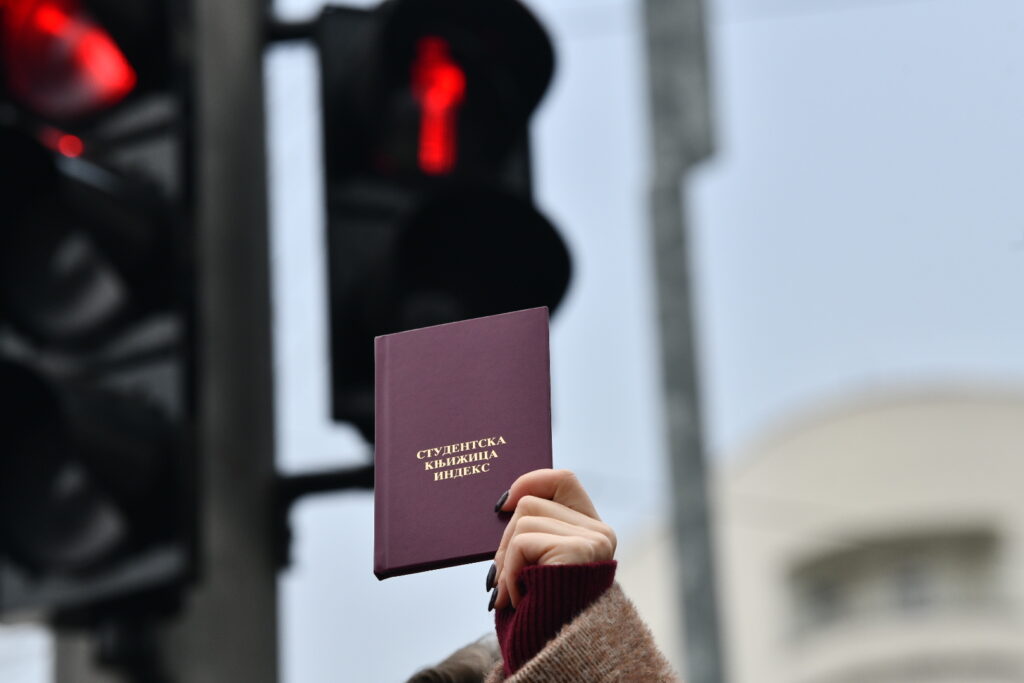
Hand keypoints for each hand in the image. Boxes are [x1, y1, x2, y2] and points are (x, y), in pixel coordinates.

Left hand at [492, 469, 616, 609]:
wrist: (554, 655)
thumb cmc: (541, 615)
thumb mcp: (539, 566)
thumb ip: (533, 534)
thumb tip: (502, 505)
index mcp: (593, 532)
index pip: (563, 480)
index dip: (531, 481)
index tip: (503, 504)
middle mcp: (600, 533)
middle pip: (531, 504)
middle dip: (503, 539)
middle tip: (499, 576)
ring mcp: (593, 541)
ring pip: (522, 521)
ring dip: (505, 562)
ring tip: (512, 592)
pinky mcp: (578, 551)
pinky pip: (522, 543)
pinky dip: (509, 573)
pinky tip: (517, 598)